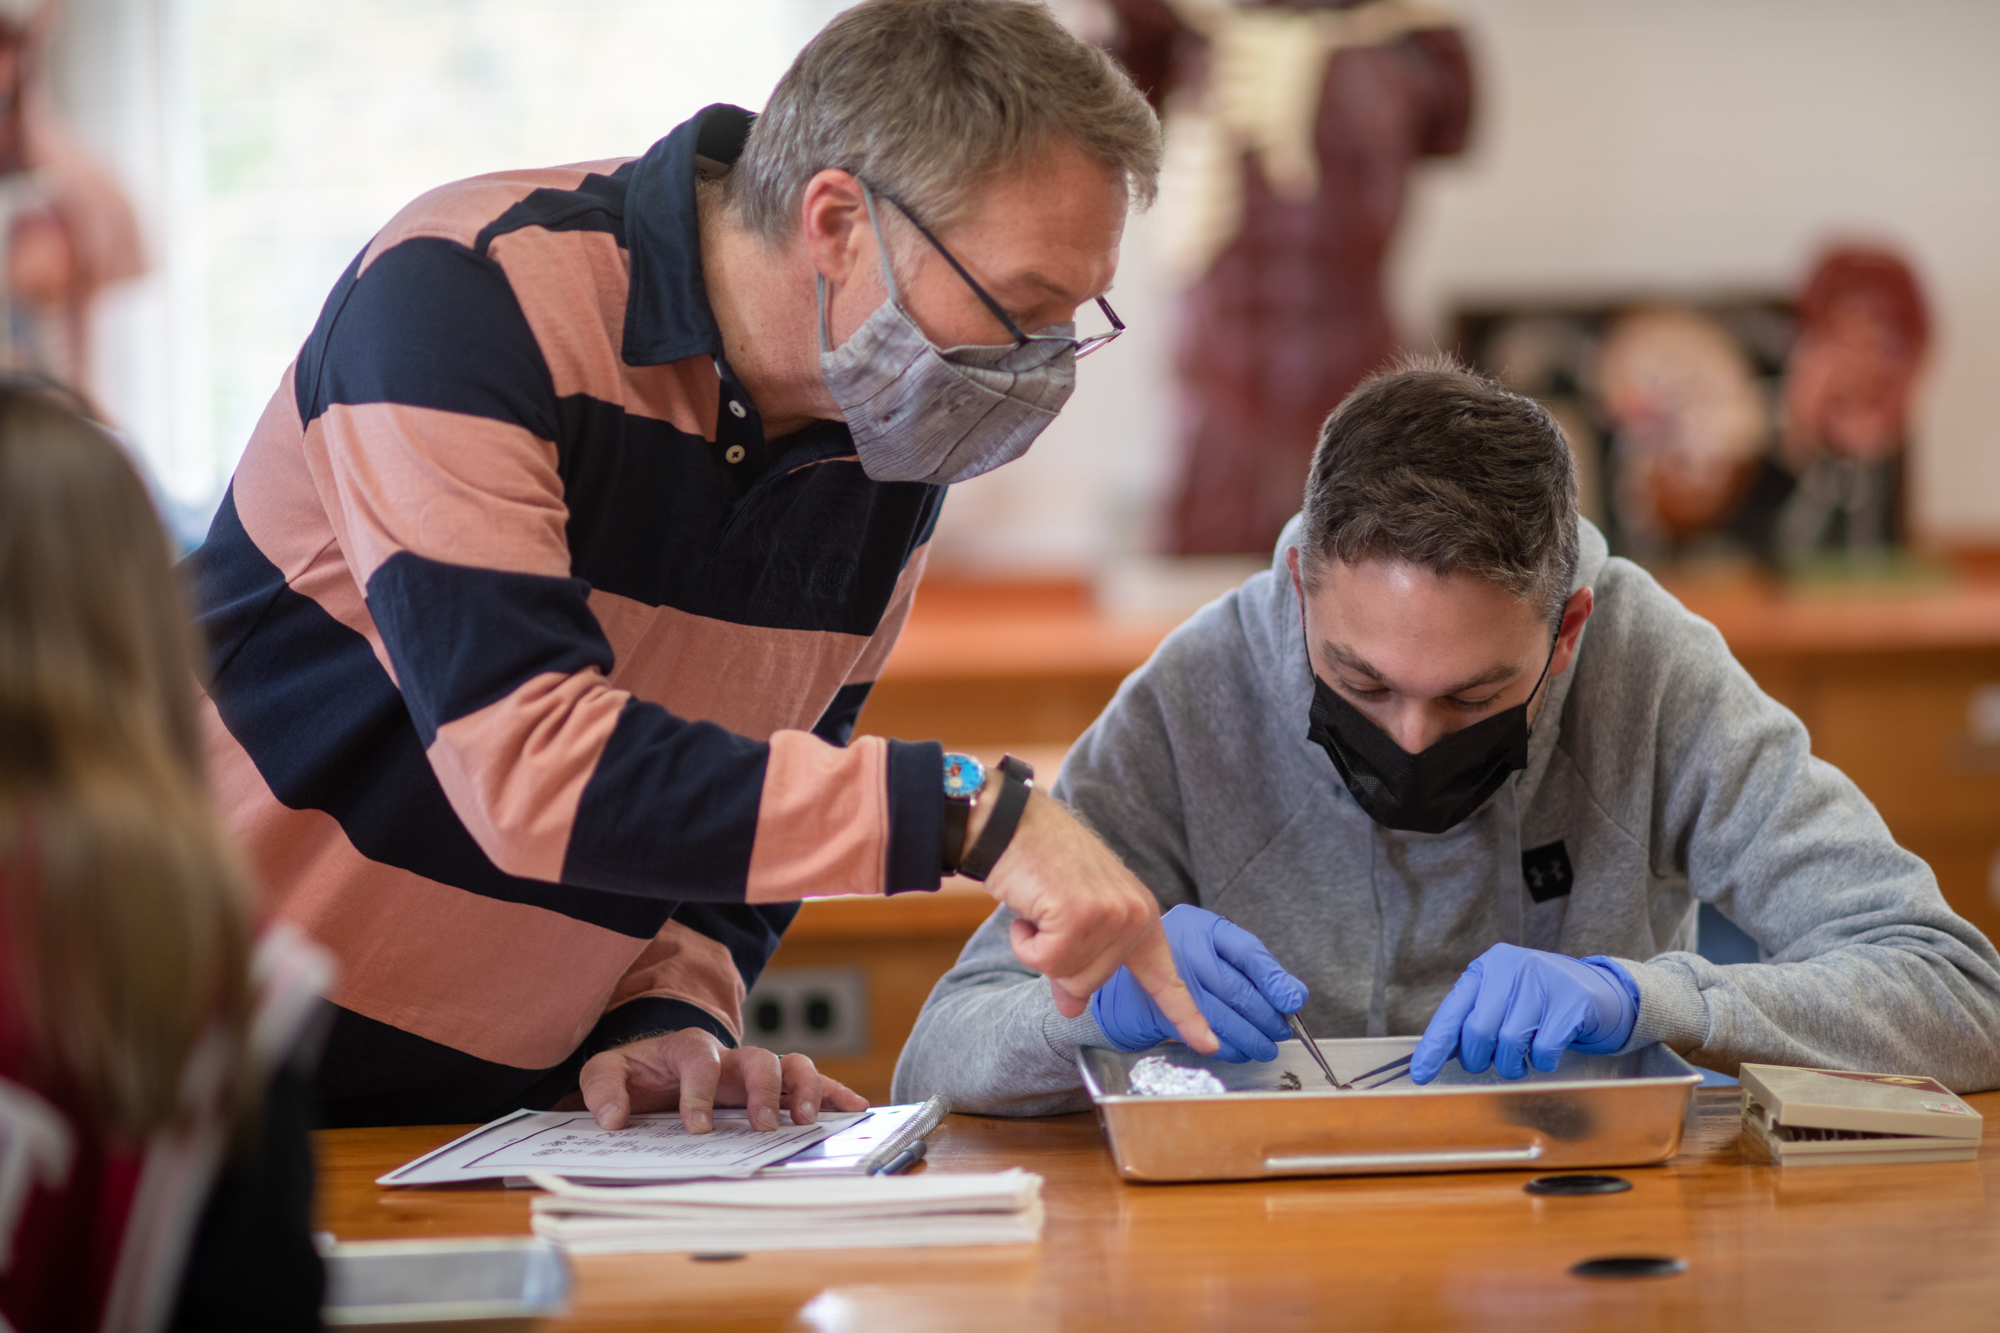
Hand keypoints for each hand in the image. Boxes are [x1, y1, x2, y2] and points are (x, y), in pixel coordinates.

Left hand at [578, 1028, 868, 1131]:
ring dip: (806, 1089)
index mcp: (689, 1048)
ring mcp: (755, 1072)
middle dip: (764, 1091)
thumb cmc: (637, 1072)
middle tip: (762, 1126)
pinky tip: (855, 1108)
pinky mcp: (772, 1089)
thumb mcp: (607, 1072)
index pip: (700, 1059)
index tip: (697, 1126)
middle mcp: (730, 1057)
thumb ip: (603, 1088)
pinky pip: (810, 1084)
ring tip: (807, 1122)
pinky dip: (835, 1092)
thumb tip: (614, 1117)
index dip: (699, 1091)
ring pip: (792, 1065)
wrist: (657, 1068)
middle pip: (759, 1058)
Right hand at [976, 791, 1218, 1054]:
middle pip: (1090, 984)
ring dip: (1038, 947)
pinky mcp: (1080, 916)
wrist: (1014, 824)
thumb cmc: (1041, 865)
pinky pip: (1044, 961)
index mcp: (1141, 915)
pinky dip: (1024, 941)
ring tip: (1039, 907)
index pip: (1165, 975)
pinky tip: (1029, 908)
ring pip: (1067, 975)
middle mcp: (1135, 915)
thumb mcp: (1071, 918)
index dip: (1185, 1014)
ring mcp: (1112, 915)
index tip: (1209, 1044)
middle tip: (1047, 916)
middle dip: (1055, 958)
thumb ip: (1081, 963)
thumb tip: (1071, 1007)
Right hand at [1090, 905, 1306, 1061]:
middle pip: (1237, 989)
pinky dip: (1227, 1047)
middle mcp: (1186, 949)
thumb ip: (1250, 967)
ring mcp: (1169, 979)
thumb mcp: (1212, 949)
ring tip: (1265, 1045)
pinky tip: (1239, 1049)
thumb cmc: (1177, 961)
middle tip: (1280, 1030)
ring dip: (1250, 1037)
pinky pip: (1201, 1033)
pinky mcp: (1159, 1009)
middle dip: (1265, 1016)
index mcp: (1203, 927)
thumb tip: (1292, 996)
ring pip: (1222, 1016)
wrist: (1121, 977)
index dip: (1274, 980)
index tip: (1293, 1001)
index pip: (1248, 953)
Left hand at [1411, 943, 1638, 1083]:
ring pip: (1509, 1043)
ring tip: (1521, 1059)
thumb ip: (1472, 1021)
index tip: (1420, 1075)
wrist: (1602, 993)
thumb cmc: (1542, 1003)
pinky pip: (1543, 1050)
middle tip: (1490, 1062)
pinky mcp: (1573, 1001)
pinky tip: (1548, 1052)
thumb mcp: (1503, 1001)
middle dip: (1480, 1059)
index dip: (1434, 1047)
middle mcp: (1512, 967)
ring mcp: (1544, 981)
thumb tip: (1435, 1055)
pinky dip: (1542, 1062)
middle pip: (1478, 1031)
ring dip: (1511, 1064)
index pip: (1452, 1011)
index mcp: (1488, 967)